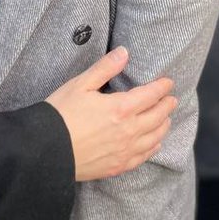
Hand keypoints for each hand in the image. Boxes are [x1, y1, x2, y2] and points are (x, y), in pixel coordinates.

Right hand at [45, 46, 175, 179]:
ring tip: (167, 118)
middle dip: (167, 105)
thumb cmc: (60, 114)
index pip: (151, 95)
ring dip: (164, 125)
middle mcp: (129, 131)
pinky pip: (144, 157)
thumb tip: (124, 53)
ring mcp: (125, 151)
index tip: (168, 82)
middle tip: (172, 99)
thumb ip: (105, 68)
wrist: (46, 150)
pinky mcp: (118, 166)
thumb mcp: (80, 84)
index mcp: (121, 108)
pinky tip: (155, 143)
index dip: (162, 87)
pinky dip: (154, 147)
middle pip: (157, 116)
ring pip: (155, 137)